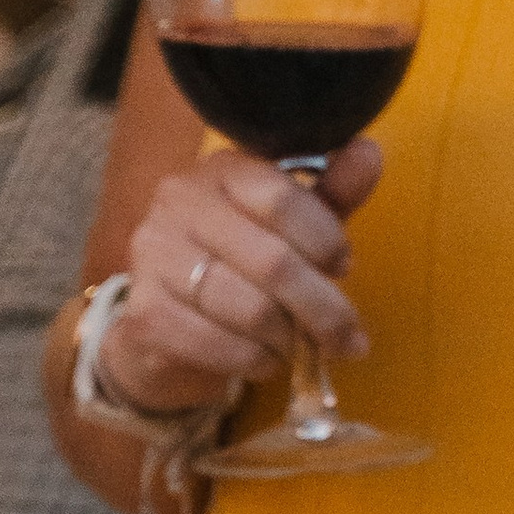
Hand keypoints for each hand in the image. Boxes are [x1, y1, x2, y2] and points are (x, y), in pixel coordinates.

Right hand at [100, 141, 382, 417]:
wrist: (170, 319)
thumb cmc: (243, 261)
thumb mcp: (293, 224)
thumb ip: (331, 193)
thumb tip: (368, 153)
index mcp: (222, 170)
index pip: (282, 199)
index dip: (325, 239)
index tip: (345, 266)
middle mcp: (179, 203)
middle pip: (273, 261)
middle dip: (323, 307)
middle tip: (349, 337)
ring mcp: (154, 256)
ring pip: (250, 309)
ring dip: (289, 339)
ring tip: (299, 346)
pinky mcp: (144, 312)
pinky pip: (219, 345)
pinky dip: (254, 360)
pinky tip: (263, 358)